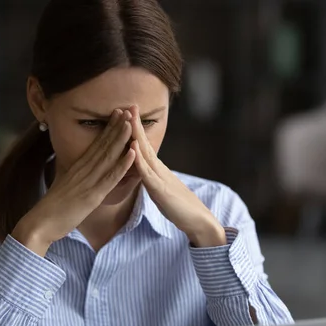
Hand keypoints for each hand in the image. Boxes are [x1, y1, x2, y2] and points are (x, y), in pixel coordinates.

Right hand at [12, 109, 134, 255]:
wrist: (40, 223)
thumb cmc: (53, 208)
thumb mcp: (65, 186)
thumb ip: (75, 177)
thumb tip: (79, 171)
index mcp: (77, 168)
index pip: (96, 144)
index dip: (108, 129)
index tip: (117, 114)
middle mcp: (83, 170)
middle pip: (103, 145)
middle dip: (116, 127)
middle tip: (128, 110)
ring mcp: (88, 181)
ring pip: (108, 156)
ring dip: (121, 139)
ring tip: (131, 123)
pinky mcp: (92, 195)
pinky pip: (110, 178)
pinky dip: (122, 165)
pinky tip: (132, 154)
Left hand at [128, 105, 225, 247]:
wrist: (198, 220)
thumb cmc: (179, 208)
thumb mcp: (162, 190)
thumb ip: (153, 179)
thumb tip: (143, 172)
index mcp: (157, 170)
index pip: (143, 146)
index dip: (134, 130)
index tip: (127, 113)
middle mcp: (159, 170)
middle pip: (144, 144)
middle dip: (135, 124)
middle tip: (129, 105)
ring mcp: (161, 179)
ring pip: (145, 154)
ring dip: (136, 136)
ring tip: (129, 118)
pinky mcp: (161, 191)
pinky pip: (148, 174)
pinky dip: (140, 161)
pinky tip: (134, 150)